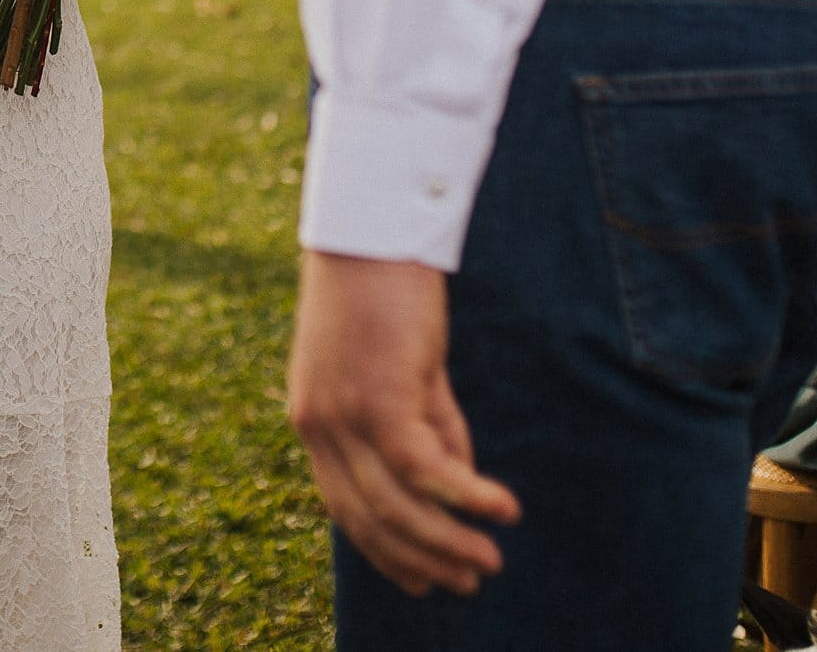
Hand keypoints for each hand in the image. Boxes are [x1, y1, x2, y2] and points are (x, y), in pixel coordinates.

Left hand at [287, 252, 520, 596]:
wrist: (368, 233)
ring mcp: (344, 417)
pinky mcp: (379, 400)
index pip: (344, 509)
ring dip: (446, 542)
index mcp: (313, 422)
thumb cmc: (385, 292)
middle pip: (368, 521)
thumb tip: (460, 479)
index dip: (385, 552)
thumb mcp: (403, 370)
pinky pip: (425, 470)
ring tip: (487, 562)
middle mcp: (318, 427)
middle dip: (418, 561)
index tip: (423, 580)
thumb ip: (427, 423)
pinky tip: (502, 509)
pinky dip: (465, 496)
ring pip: (395, 506)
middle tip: (464, 583)